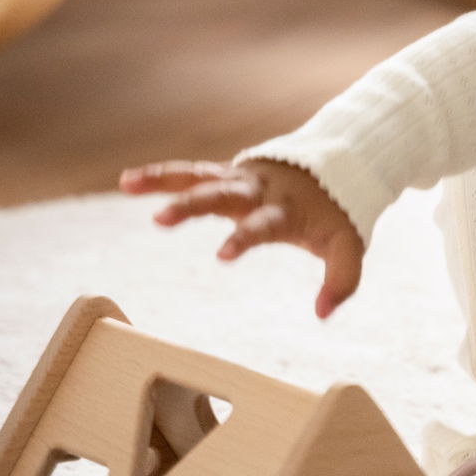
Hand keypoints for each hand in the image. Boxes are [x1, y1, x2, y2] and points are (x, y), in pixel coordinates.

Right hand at [119, 157, 363, 320]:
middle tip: (161, 219)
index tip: (222, 255)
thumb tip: (322, 314)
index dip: (244, 237)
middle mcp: (258, 189)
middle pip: (221, 194)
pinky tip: (128, 181)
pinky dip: (162, 175)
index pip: (262, 224)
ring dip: (163, 180)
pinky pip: (191, 173)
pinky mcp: (227, 173)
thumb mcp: (348, 245)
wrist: (339, 162)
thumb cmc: (339, 212)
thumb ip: (341, 280)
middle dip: (192, 205)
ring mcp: (240, 178)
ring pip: (198, 175)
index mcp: (286, 209)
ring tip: (127, 183)